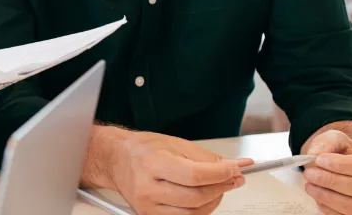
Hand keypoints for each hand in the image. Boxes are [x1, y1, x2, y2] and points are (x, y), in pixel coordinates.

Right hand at [94, 128, 249, 214]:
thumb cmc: (144, 150)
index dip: (221, 175)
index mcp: (153, 162)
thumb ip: (207, 158)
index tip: (234, 170)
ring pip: (192, 212)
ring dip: (213, 201)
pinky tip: (203, 198)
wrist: (117, 159)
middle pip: (196, 197)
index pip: (195, 175)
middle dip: (221, 188)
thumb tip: (234, 167)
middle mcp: (147, 186)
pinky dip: (199, 210)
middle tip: (231, 179)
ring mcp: (147, 204)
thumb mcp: (176, 144)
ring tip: (218, 188)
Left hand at [302, 130, 351, 213]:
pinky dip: (331, 210)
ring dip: (330, 198)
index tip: (320, 160)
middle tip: (310, 174)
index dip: (344, 165)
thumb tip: (316, 155)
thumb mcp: (339, 140)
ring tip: (310, 186)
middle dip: (334, 182)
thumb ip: (329, 142)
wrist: (347, 168)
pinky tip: (319, 198)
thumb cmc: (347, 154)